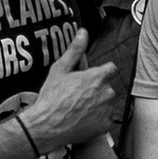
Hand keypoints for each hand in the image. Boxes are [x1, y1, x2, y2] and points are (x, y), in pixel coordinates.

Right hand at [18, 30, 125, 155]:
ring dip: (98, 105)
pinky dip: (97, 120)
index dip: (101, 72)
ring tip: (79, 108)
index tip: (91, 77)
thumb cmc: (52, 97)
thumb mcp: (60, 69)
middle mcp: (107, 93)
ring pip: (107, 104)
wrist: (47, 125)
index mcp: (98, 77)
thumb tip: (83, 33)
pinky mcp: (105, 125)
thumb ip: (75, 50)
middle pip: (108, 87)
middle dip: (97, 89)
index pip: (111, 68)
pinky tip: (82, 119)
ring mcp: (107, 110)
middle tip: (79, 95)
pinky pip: (105, 120)